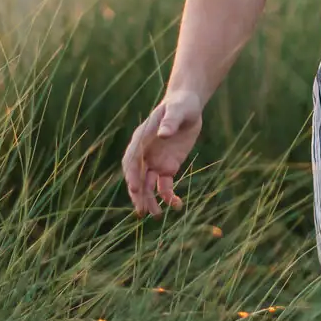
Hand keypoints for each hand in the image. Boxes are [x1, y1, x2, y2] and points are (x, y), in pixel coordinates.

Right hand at [122, 89, 204, 215]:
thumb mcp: (177, 110)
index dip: (131, 174)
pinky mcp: (168, 167)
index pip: (132, 160)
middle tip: (142, 211)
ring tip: (157, 215)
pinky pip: (165, 185)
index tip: (133, 187)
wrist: (188, 107)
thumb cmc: (180, 105)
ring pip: (148, 185)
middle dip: (138, 194)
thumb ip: (170, 121)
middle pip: (137, 177)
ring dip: (150, 200)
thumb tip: (163, 134)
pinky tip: (176, 205)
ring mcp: (155, 162)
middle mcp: (145, 154)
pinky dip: (168, 196)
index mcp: (142, 139)